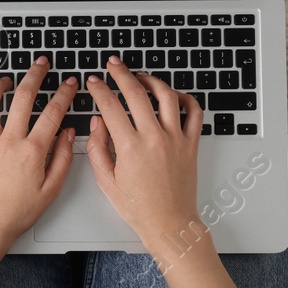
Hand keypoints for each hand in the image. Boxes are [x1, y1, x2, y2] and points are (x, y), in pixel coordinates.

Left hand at [0, 57, 77, 252]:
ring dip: (1, 85)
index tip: (70, 83)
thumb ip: (62, 159)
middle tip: (41, 64)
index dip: (64, 94)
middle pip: (24, 98)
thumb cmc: (17, 213)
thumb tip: (69, 134)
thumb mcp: (51, 189)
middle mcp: (10, 142)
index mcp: (33, 151)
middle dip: (35, 75)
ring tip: (8, 79)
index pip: (53, 113)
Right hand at [83, 57, 205, 252]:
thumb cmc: (138, 207)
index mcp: (130, 147)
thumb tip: (97, 123)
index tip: (93, 82)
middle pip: (136, 93)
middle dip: (121, 74)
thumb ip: (98, 148)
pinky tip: (173, 95)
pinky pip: (193, 112)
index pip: (110, 106)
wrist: (169, 222)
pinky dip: (185, 98)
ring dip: (151, 80)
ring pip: (166, 96)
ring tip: (141, 76)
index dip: (99, 90)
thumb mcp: (106, 181)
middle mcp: (154, 138)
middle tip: (113, 65)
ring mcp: (176, 138)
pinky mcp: (191, 143)